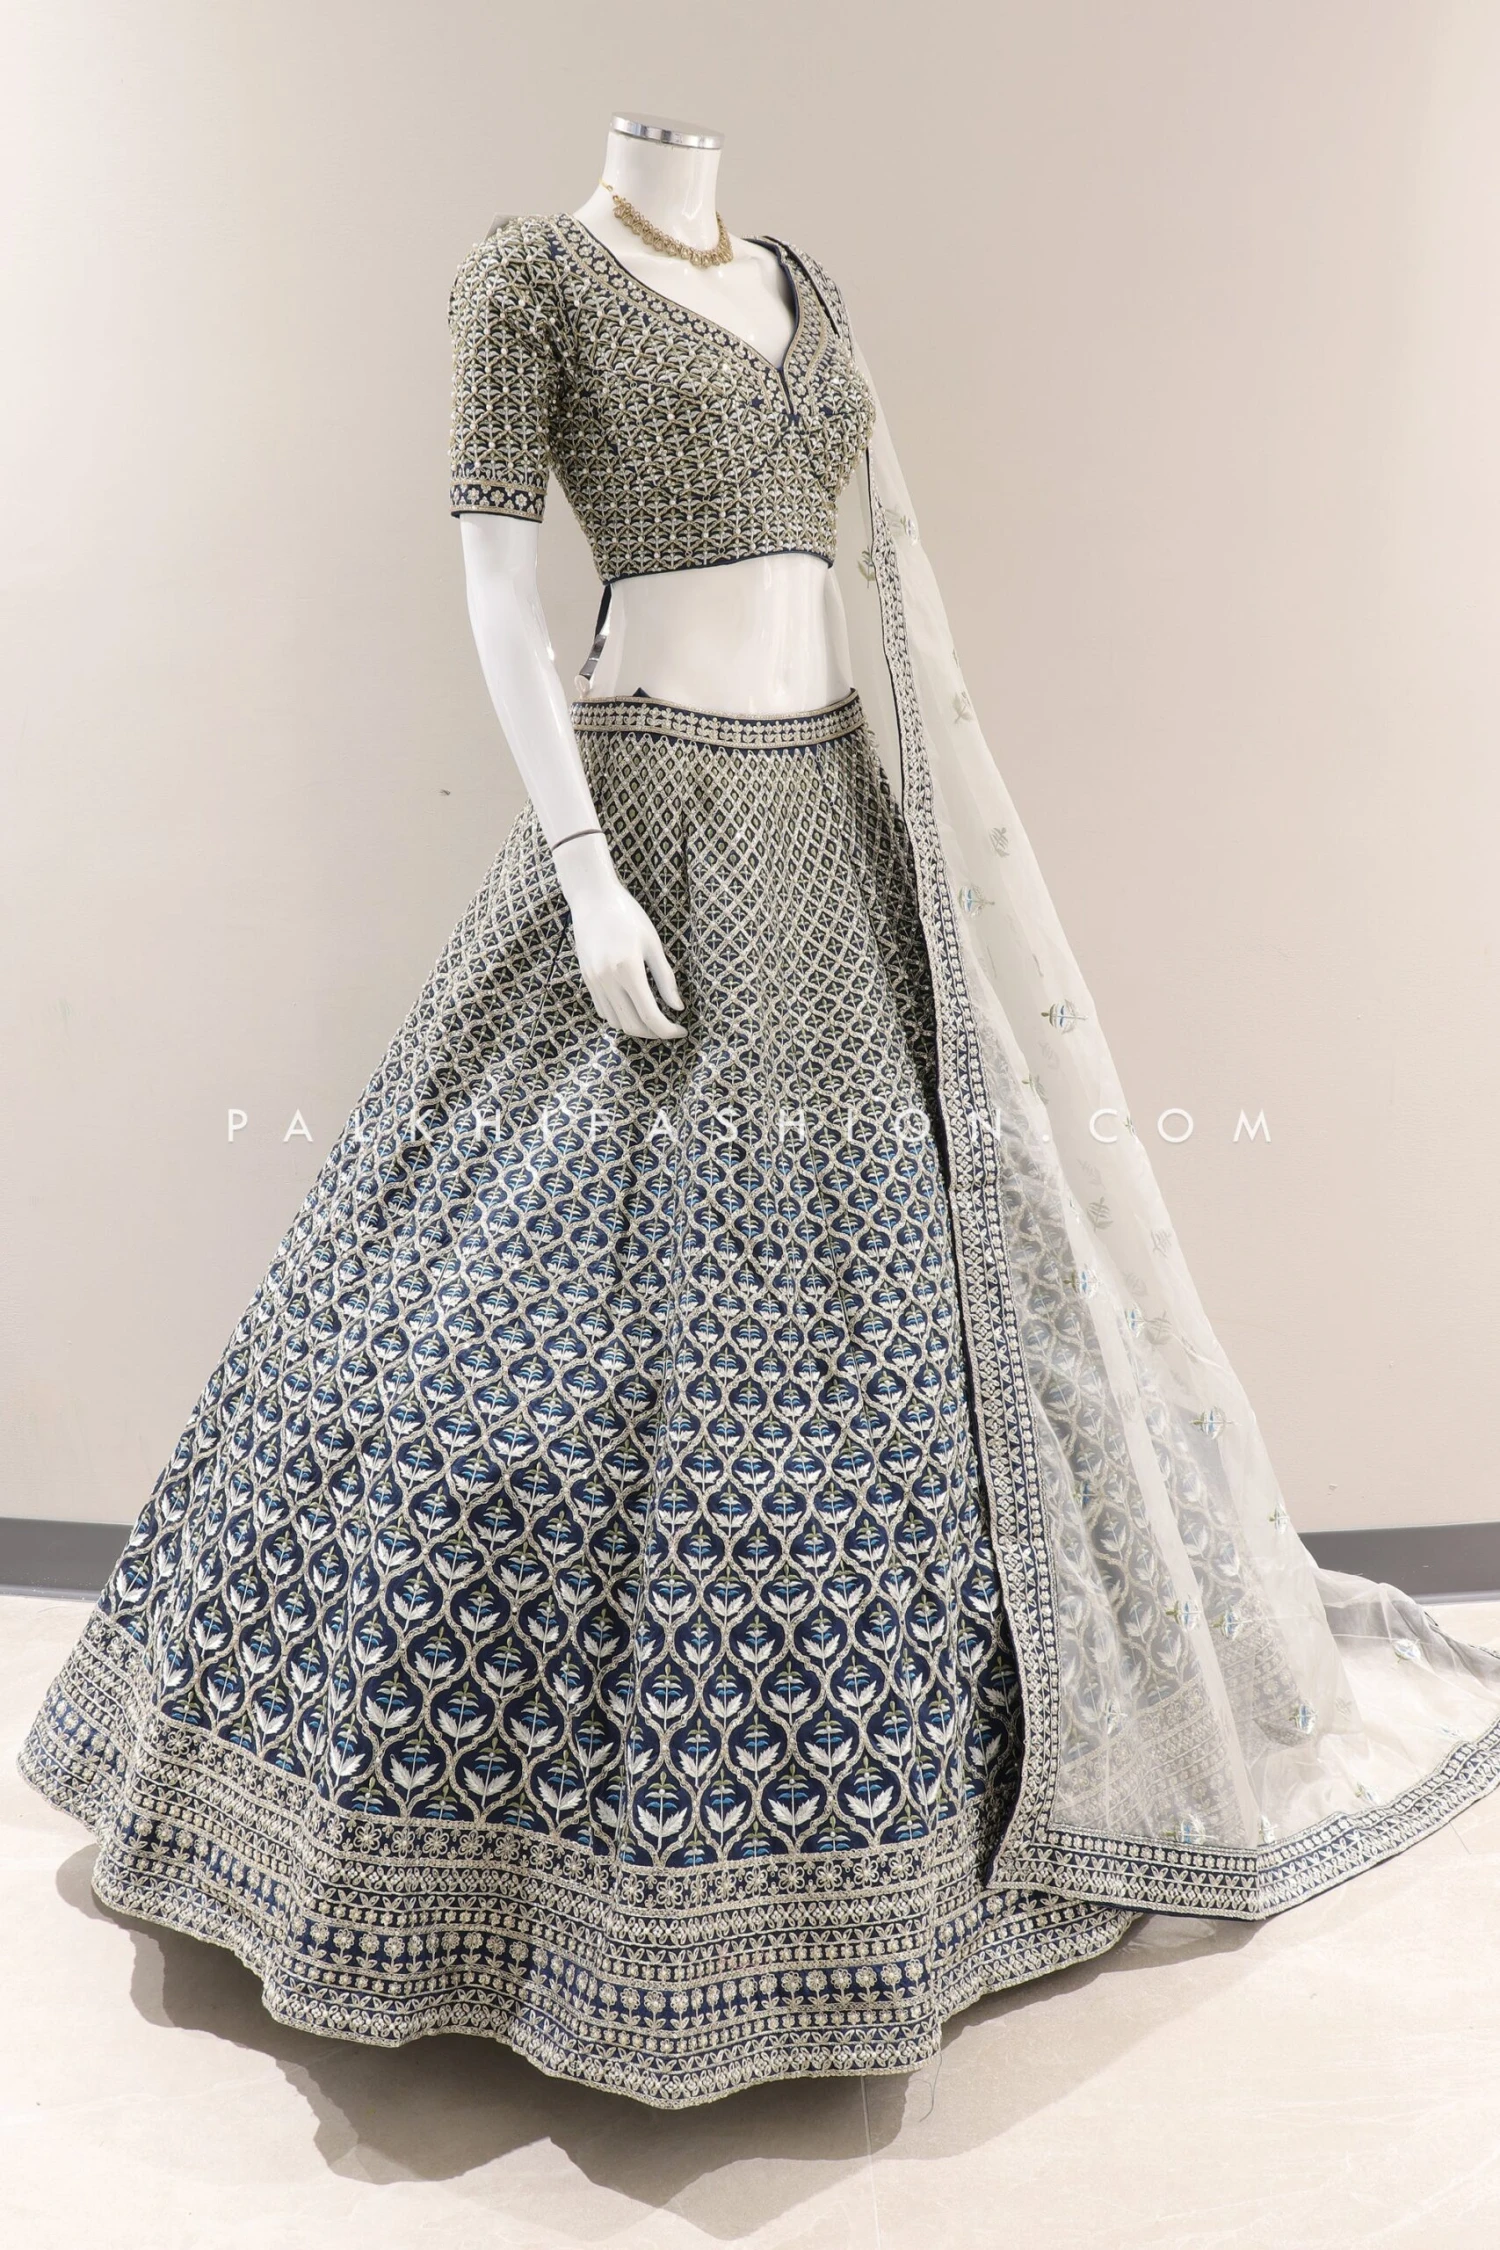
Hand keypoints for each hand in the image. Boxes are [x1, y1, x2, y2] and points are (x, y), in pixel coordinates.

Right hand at [552, 833, 683, 1039]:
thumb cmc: (628, 915)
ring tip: (653, 1022)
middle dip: (653, 1034)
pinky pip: (603, 1010)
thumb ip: (666, 979)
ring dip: (636, 1028)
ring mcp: (594, 981)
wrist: (592, 898)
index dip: (667, 1029)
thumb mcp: (653, 944)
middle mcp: (608, 980)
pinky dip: (620, 1018)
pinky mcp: (587, 979)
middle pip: (632, 1025)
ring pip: (615, 1022)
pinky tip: (634, 1010)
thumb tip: (677, 1007)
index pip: (649, 1015)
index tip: (681, 1030)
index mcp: (628, 970)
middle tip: (670, 1030)